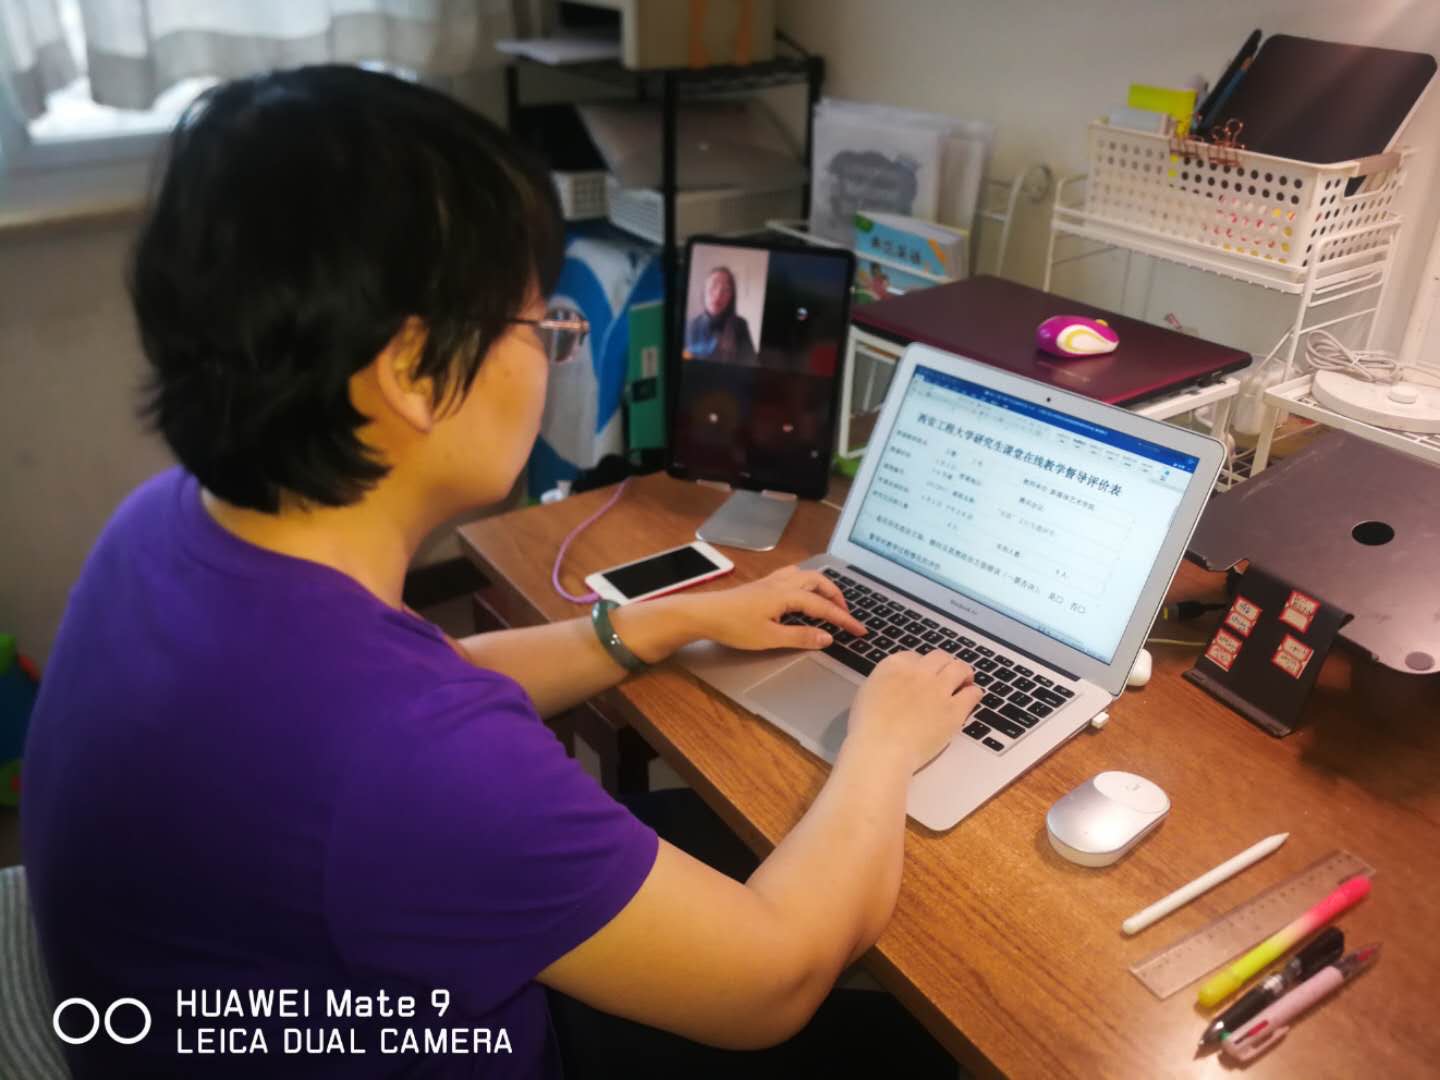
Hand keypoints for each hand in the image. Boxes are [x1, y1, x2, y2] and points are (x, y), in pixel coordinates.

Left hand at [676, 565, 867, 652]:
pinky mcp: (761, 585)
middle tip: (846, 614)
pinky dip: (806, 582)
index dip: (844, 619)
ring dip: (822, 586)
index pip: (824, 606)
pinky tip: (801, 592)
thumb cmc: (734, 626)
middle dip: (836, 596)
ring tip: (829, 601)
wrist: (703, 614)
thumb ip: (800, 637)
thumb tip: (827, 638)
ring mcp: (771, 581)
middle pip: (818, 581)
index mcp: (787, 595)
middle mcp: (782, 583)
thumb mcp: (770, 638)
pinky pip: (791, 576)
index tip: (860, 630)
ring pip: (805, 575)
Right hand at [847, 650, 980, 772]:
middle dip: (944, 665)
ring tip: (964, 682)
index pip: (914, 656)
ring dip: (963, 673)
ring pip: (960, 668)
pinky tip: (970, 699)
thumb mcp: (868, 692)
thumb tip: (896, 685)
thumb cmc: (867, 728)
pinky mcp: (954, 710)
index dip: (921, 666)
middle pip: (940, 657)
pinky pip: (973, 693)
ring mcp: (938, 689)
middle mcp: (918, 672)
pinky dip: (973, 694)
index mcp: (894, 665)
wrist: (881, 750)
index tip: (922, 676)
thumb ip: (886, 682)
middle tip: (946, 676)